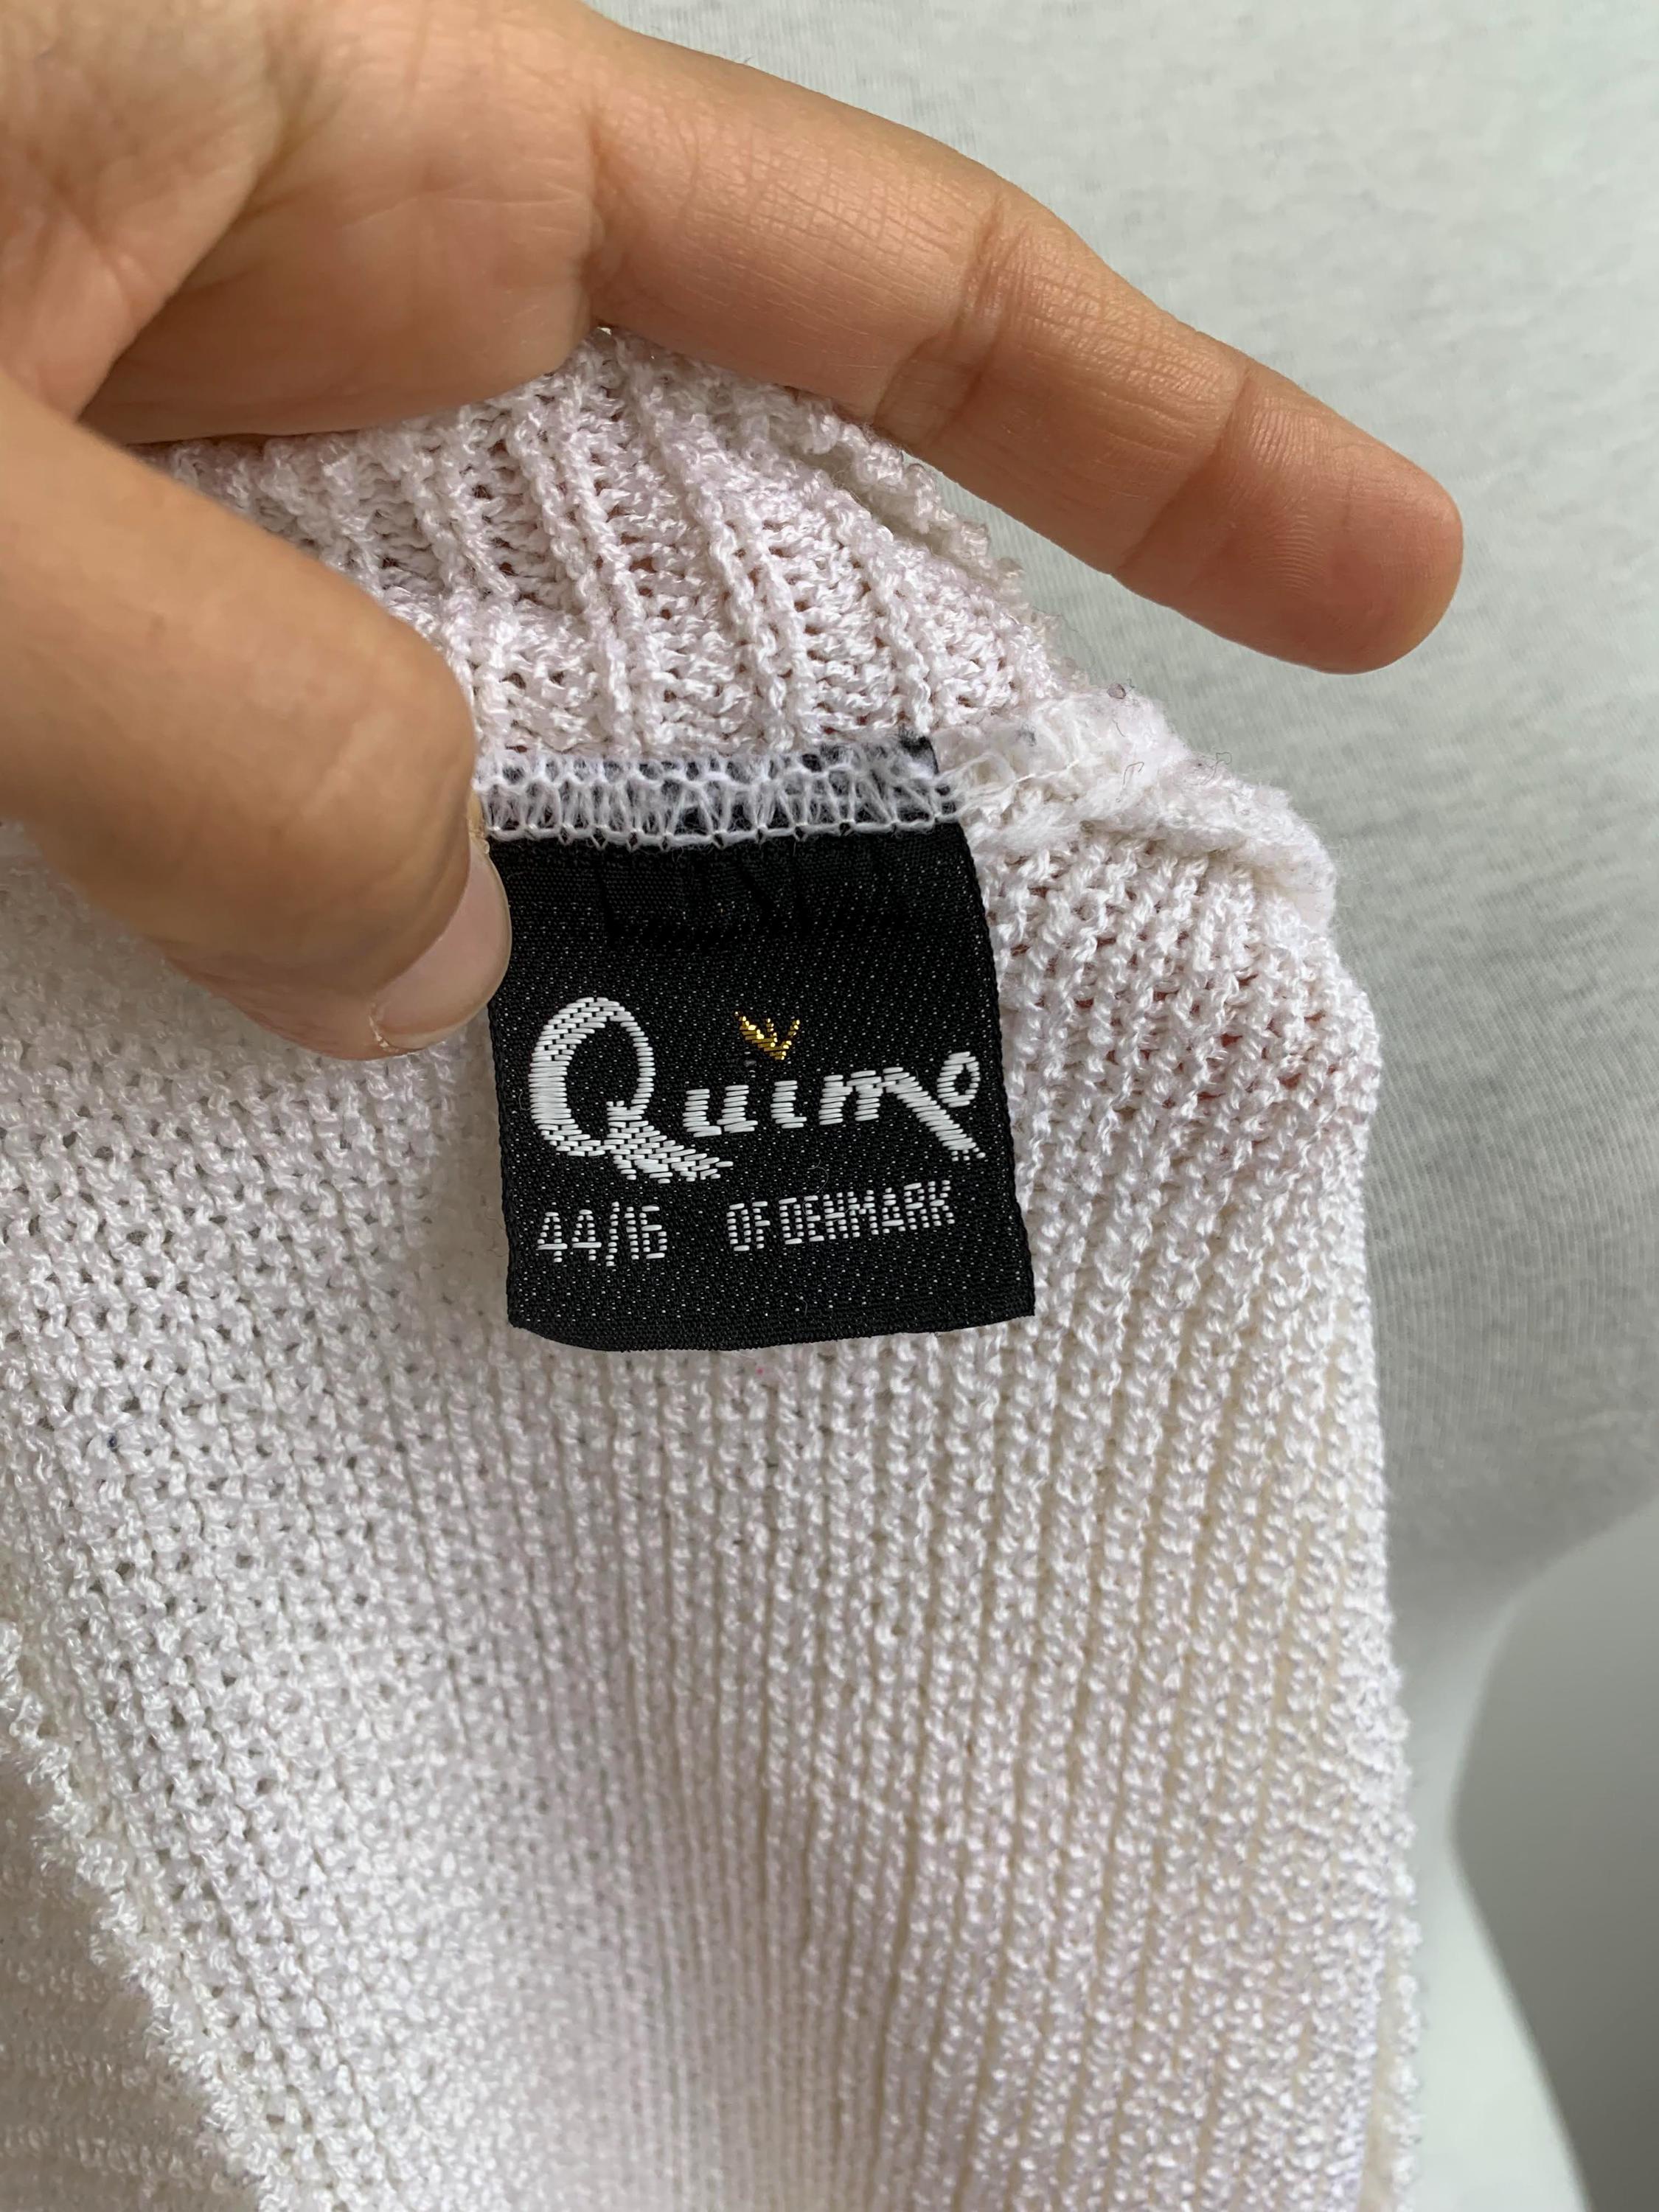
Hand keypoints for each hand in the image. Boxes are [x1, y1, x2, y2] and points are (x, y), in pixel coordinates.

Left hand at [0, 0, 1462, 1055]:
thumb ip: (224, 721)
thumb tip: (426, 950)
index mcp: (333, 113)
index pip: (856, 265)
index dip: (1145, 427)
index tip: (1362, 576)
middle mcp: (267, 297)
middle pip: (680, 533)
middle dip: (835, 756)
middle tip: (979, 991)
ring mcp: (139, 478)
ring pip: (450, 715)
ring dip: (542, 916)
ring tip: (639, 1124)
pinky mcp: (26, 631)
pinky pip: (231, 807)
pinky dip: (292, 963)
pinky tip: (319, 1112)